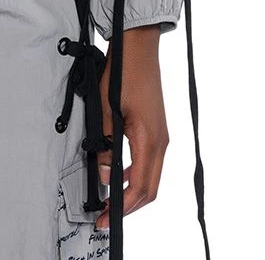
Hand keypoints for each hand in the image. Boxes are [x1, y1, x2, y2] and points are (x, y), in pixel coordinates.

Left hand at [94, 23, 168, 230]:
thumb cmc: (124, 73)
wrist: (138, 48)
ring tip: (110, 197)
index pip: (140, 187)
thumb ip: (105, 144)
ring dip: (131, 190)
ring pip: (150, 176)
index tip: (105, 217)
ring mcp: (161, 136)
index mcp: (150, 140)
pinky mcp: (156, 128)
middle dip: (128, 206)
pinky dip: (135, 173)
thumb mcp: (106, 110)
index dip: (121, 207)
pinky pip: (149, 161)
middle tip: (105, 215)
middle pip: (149, 189)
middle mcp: (161, 142)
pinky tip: (118, 172)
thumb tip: (104, 173)